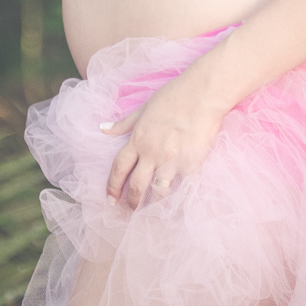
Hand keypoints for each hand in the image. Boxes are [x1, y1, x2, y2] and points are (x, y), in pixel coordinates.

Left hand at [101, 66, 228, 209]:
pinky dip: (178, 194)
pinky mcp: (191, 165)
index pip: (119, 168)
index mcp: (138, 139)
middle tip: (130, 210)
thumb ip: (124, 123)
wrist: (202, 95)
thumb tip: (103, 128)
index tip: (110, 199)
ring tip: (153, 209)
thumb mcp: (144, 108)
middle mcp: (152, 153)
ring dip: (154, 203)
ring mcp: (172, 161)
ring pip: (158, 191)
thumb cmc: (174, 96)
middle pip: (137, 185)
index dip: (112, 186)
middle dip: (132, 202)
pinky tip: (177, 200)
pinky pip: (181, 186)